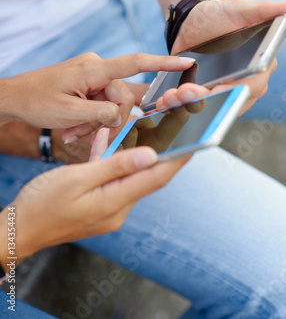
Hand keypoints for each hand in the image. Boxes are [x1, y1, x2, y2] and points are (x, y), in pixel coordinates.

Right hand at [0, 128, 189, 265]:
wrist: (18, 229)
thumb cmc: (42, 204)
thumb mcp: (77, 179)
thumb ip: (114, 166)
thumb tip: (150, 155)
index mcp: (114, 203)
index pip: (156, 177)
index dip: (178, 158)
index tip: (197, 140)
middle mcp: (118, 208)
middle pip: (149, 176)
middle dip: (164, 151)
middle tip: (177, 127)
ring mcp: (109, 209)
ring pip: (132, 175)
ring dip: (140, 153)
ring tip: (146, 128)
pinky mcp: (101, 206)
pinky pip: (116, 179)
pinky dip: (118, 160)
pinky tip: (112, 142)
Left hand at [1, 52, 194, 142]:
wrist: (14, 97)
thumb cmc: (37, 101)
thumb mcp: (69, 113)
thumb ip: (101, 114)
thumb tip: (121, 116)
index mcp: (95, 69)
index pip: (136, 63)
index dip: (164, 63)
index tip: (187, 61)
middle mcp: (98, 68)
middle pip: (123, 96)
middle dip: (109, 119)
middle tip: (87, 136)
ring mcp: (93, 76)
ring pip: (111, 103)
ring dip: (97, 122)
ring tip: (74, 134)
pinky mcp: (89, 84)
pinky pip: (101, 102)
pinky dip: (92, 118)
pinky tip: (74, 129)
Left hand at [169, 0, 285, 111]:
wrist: (195, 21)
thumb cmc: (223, 14)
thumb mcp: (243, 8)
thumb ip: (267, 9)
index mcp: (261, 68)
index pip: (252, 85)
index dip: (236, 89)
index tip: (218, 89)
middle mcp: (245, 86)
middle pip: (228, 101)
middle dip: (206, 100)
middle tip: (185, 92)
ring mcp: (223, 94)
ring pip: (209, 109)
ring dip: (188, 106)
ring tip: (170, 97)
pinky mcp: (203, 98)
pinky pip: (193, 108)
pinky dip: (178, 107)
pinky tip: (163, 102)